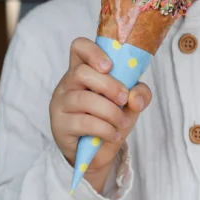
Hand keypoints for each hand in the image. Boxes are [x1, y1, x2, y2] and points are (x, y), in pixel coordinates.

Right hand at [49, 37, 151, 190]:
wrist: (98, 152)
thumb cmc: (111, 118)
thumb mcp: (132, 103)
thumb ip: (140, 93)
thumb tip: (135, 97)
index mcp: (84, 70)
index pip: (79, 47)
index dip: (93, 51)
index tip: (110, 66)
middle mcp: (67, 84)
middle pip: (82, 72)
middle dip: (110, 86)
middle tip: (124, 100)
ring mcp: (60, 104)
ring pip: (84, 99)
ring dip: (111, 112)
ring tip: (123, 122)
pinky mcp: (59, 125)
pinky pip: (83, 123)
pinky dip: (105, 129)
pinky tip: (114, 134)